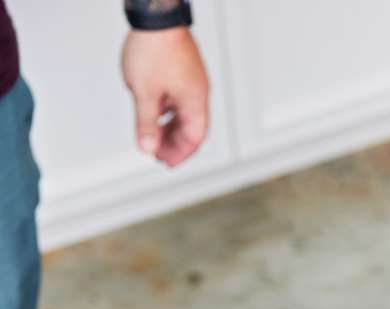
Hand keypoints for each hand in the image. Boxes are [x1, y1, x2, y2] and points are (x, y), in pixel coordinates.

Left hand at [121, 27, 209, 167]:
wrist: (156, 19)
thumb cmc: (154, 50)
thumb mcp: (145, 93)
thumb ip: (146, 123)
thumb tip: (147, 147)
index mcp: (195, 101)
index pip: (194, 137)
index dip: (181, 153)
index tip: (166, 162)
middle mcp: (198, 93)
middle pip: (191, 127)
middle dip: (174, 143)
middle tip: (158, 153)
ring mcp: (191, 81)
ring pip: (184, 113)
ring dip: (170, 127)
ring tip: (154, 135)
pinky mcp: (183, 72)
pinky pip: (179, 99)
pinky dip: (168, 111)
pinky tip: (155, 113)